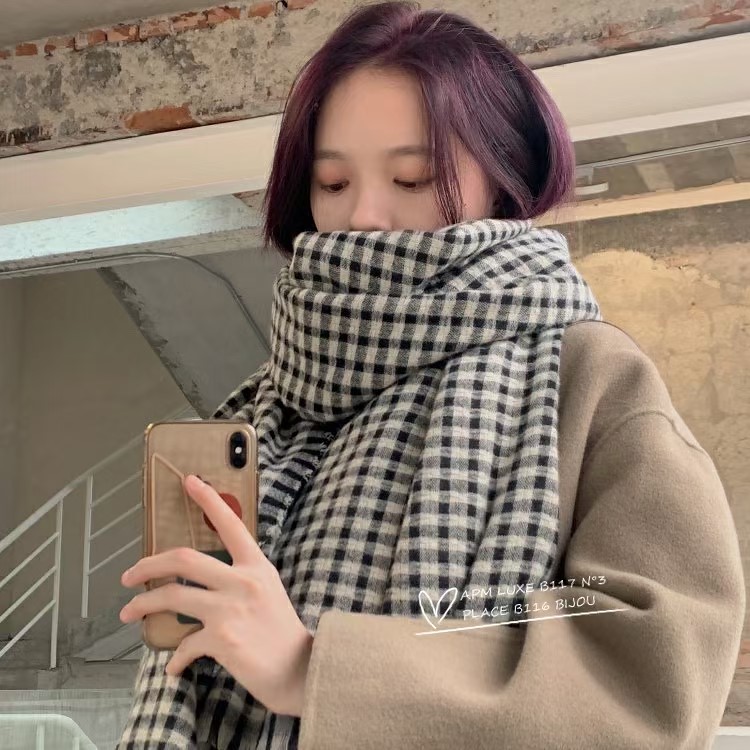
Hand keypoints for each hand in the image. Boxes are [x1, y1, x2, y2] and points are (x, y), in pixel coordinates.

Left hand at [119, 473, 313, 717]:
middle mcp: (243, 581)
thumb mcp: (268, 591)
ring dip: (143, 604)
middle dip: (148, 564)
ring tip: (129, 612)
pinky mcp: (221, 639)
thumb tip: (203, 578)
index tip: (189, 481)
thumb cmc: (282, 632)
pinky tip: (174, 666)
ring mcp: (231, 609)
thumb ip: (240, 578)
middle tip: (129, 575)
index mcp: (256, 565)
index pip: (230, 524)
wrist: (300, 670)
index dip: (208, 500)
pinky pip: (184, 644)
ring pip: (172, 596)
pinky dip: (175, 657)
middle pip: (183, 558)